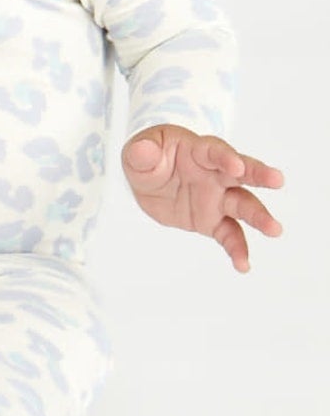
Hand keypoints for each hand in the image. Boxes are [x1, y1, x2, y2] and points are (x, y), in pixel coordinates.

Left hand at [121, 124, 284, 272]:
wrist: (149, 180)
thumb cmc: (149, 157)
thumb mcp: (138, 153)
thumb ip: (141, 153)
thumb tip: (143, 151)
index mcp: (196, 150)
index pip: (214, 150)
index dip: (225, 156)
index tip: (237, 166)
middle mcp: (214, 173)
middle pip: (241, 173)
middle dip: (259, 175)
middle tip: (277, 180)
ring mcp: (217, 198)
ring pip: (243, 206)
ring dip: (259, 217)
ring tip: (275, 229)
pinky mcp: (213, 221)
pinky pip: (229, 235)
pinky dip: (237, 249)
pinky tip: (243, 265)